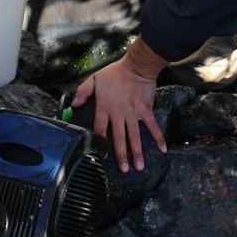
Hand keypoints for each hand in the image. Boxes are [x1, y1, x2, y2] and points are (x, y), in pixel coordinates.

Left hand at [73, 39, 168, 171]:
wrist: (137, 66)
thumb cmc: (115, 72)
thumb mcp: (94, 79)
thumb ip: (82, 92)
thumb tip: (74, 105)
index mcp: (105, 107)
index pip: (100, 128)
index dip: (99, 142)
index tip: (100, 155)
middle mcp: (119, 113)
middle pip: (119, 137)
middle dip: (121, 155)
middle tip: (124, 170)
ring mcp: (134, 113)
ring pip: (135, 136)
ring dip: (137, 152)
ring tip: (139, 167)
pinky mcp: (146, 110)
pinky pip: (152, 126)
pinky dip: (158, 138)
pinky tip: (163, 150)